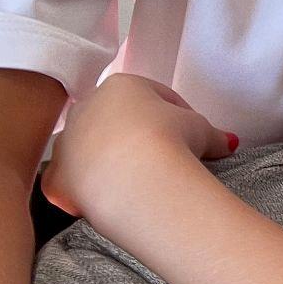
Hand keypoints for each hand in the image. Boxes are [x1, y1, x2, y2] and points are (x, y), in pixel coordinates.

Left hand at [43, 75, 237, 225]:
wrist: (137, 182)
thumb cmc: (170, 141)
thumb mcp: (202, 129)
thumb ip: (210, 132)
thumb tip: (226, 142)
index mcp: (121, 85)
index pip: (153, 95)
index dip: (178, 115)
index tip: (192, 136)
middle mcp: (86, 108)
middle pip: (116, 120)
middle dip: (137, 136)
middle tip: (164, 158)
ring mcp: (66, 142)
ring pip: (89, 149)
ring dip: (109, 161)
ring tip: (138, 181)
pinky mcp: (56, 178)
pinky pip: (72, 182)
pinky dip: (87, 190)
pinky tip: (110, 198)